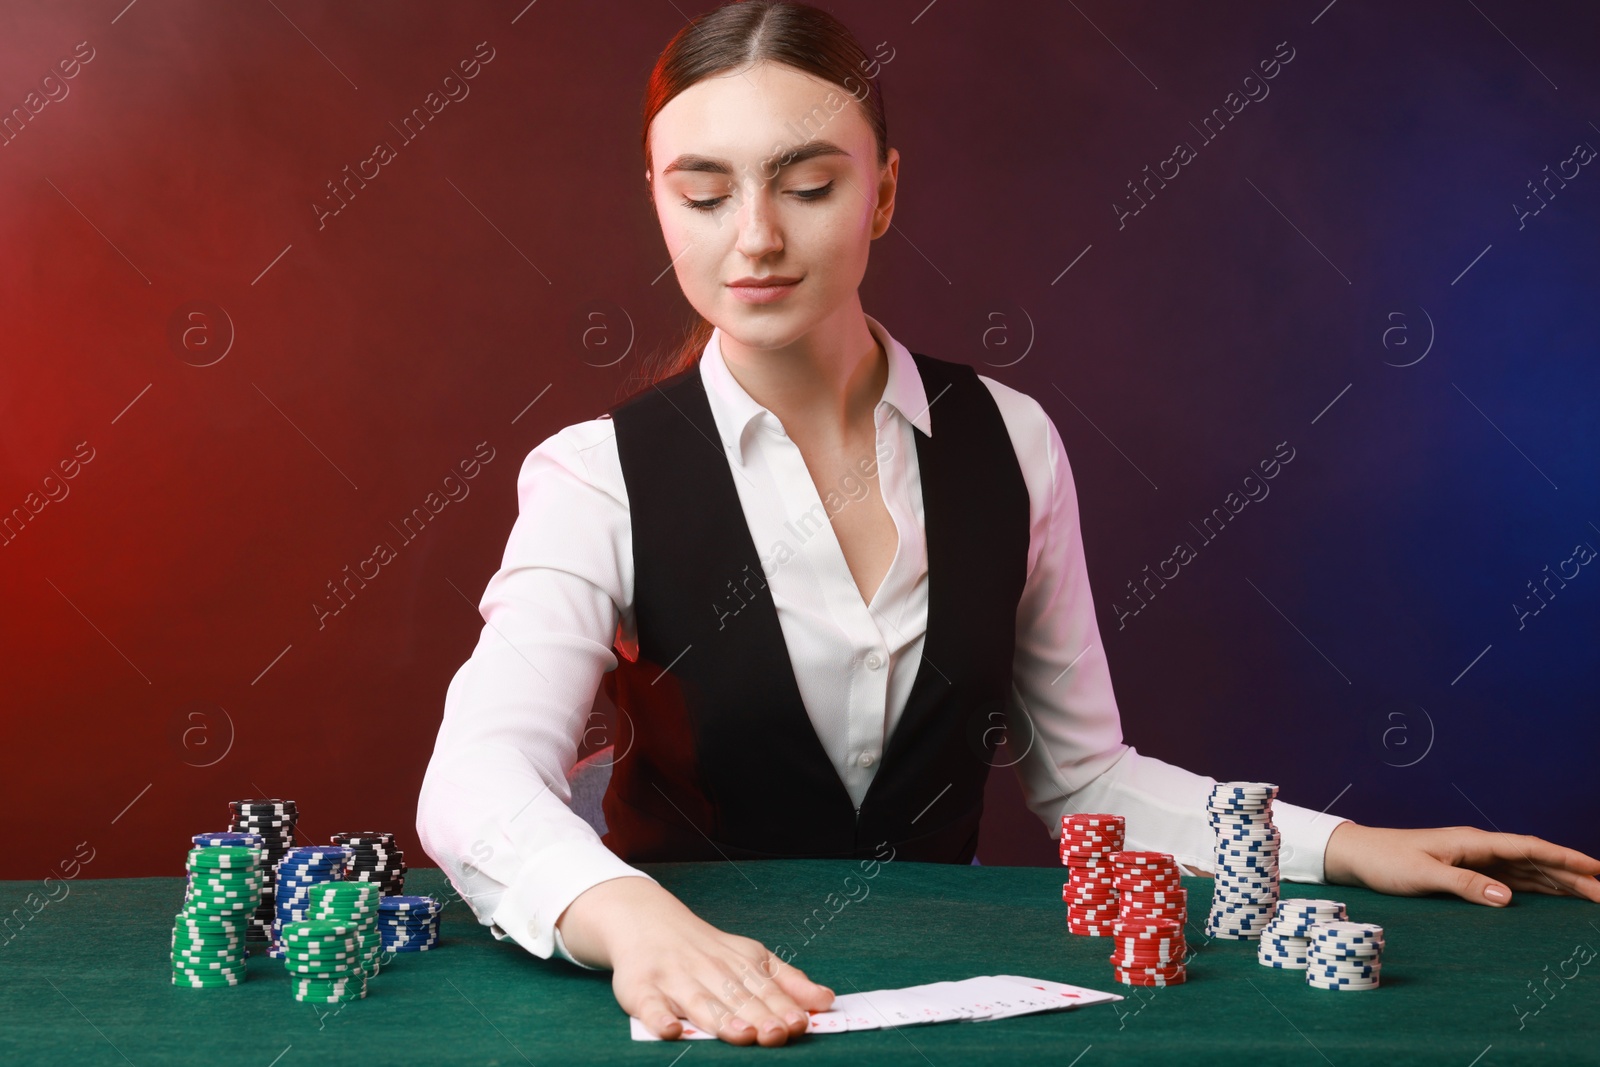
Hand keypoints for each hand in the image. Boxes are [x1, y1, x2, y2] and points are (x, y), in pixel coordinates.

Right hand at [555, 876, 834, 1045]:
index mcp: (737, 963)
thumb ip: (787, 981)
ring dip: (720, 1019)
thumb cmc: (705, 949)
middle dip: (757, 1016)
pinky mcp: (641, 989)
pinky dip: (659, 1018)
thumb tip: (825, 999)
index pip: (763, 988)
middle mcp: (707, 969)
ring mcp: (673, 978)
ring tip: (741, 1034)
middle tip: (776, 1033)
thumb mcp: (750, 957)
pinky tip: (671, 1031)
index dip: (782, 1006)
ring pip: (698, 1001)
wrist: (645, 920)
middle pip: (735, 996)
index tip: (799, 1023)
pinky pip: (649, 1006)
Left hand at [1322, 822, 1599, 905]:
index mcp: (1473, 842)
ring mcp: (1476, 859)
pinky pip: (1513, 879)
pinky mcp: (1468, 871)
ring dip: (1561, 881)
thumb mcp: (1422, 875)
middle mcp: (1479, 848)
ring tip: (1594, 895)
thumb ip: (1464, 884)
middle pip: (1537, 860)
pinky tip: (1555, 895)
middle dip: (1574, 874)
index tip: (1597, 870)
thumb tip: (1506, 898)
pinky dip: (1538, 887)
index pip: (1529, 848)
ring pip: (1529, 870)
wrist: (1358, 854)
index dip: (1565, 859)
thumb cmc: (1385, 861)